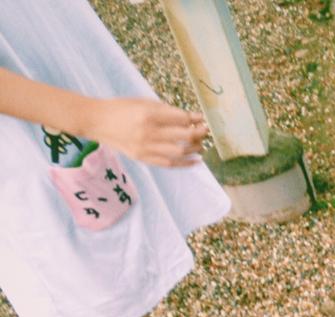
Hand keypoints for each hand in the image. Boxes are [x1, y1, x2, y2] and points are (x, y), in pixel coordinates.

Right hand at [85, 98, 208, 167]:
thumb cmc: (121, 108)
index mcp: (149, 114)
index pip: (181, 119)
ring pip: (179, 152)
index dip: (195, 119)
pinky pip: (168, 164)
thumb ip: (166, 110)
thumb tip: (191, 117)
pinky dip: (184, 163)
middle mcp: (148, 132)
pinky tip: (194, 161)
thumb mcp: (144, 102)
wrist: (96, 121)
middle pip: (184, 136)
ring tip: (201, 146)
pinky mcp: (142, 158)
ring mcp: (145, 147)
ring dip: (194, 149)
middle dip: (199, 134)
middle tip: (205, 132)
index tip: (202, 119)